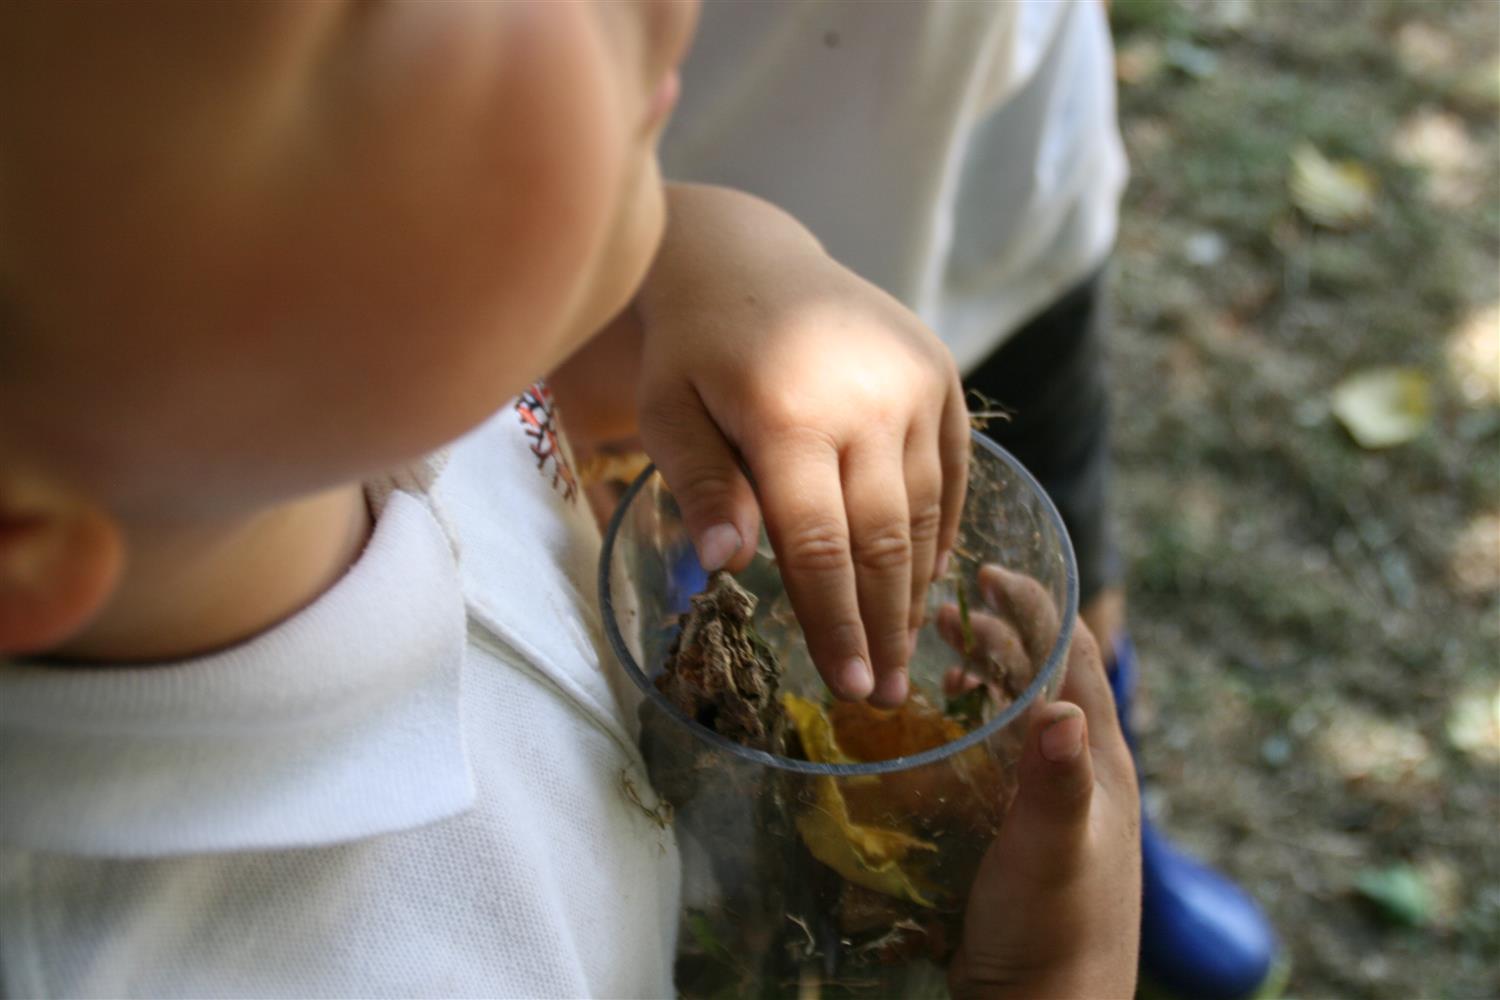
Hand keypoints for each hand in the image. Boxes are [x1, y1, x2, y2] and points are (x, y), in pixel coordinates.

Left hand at [634, 184, 969, 705]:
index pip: (819, 546)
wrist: (748, 258)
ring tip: (904, 650)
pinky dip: (940, 530)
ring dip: (915, 589)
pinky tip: (925, 580)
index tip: (850, 688)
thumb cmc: (692, 349)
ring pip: (924, 512)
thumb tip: (726, 569)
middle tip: (887, 695)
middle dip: (884, 626)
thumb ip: (700, 487)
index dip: (836, 623)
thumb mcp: (668, 412)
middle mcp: (866, 401)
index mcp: (789, 417)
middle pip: (882, 541)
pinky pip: (952, 471)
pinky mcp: (940, 374)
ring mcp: (913, 384)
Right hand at [944, 566, 1141, 999]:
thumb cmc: (1053, 935)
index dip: (1038, 609)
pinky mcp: (1029, 837)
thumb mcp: (1053, 852)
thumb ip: (1058, 782)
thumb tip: (1061, 705)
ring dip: (992, 676)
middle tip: (952, 605)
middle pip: (1050, 680)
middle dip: (1006, 634)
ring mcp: (1061, 808)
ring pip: (1027, 718)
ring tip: (945, 652)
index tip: (992, 572)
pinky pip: (1006, 759)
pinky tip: (946, 730)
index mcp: (1103, 767)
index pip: (1077, 660)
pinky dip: (978, 726)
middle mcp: (1087, 778)